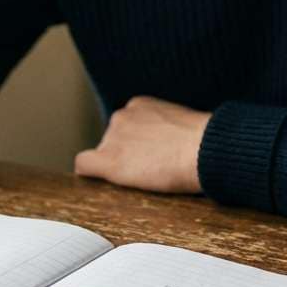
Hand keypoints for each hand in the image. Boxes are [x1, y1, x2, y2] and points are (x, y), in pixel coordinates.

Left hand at [74, 96, 210, 193]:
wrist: (202, 150)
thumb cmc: (202, 142)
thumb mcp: (182, 124)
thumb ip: (165, 129)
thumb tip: (167, 144)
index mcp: (139, 105)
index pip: (126, 126)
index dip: (136, 144)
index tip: (151, 155)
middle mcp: (121, 116)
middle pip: (112, 140)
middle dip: (125, 154)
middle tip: (150, 169)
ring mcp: (113, 137)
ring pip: (103, 155)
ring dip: (116, 165)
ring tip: (144, 177)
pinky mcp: (109, 160)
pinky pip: (84, 164)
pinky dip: (88, 173)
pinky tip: (96, 182)